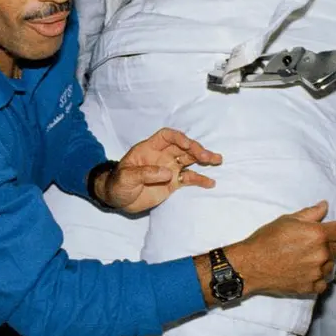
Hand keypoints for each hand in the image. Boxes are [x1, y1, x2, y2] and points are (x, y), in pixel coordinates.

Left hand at [96, 128, 221, 213]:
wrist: (118, 199)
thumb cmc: (118, 183)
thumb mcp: (126, 177)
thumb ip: (145, 173)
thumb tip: (168, 173)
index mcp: (149, 149)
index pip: (166, 136)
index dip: (178, 138)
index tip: (188, 145)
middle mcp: (162, 156)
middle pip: (182, 147)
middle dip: (195, 149)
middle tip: (206, 156)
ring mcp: (169, 169)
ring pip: (189, 160)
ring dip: (203, 158)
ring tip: (217, 160)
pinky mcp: (173, 183)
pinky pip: (189, 178)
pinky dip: (200, 180)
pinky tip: (210, 183)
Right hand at [222, 201, 335, 298]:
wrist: (251, 265)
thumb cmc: (266, 240)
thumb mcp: (286, 220)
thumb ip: (310, 213)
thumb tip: (325, 205)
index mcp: (318, 235)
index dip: (334, 228)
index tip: (327, 230)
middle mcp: (322, 254)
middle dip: (326, 244)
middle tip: (308, 244)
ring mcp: (317, 273)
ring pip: (331, 265)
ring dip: (323, 261)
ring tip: (305, 258)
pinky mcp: (311, 287)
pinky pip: (323, 282)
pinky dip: (317, 278)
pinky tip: (305, 272)